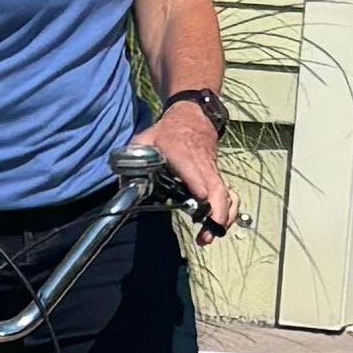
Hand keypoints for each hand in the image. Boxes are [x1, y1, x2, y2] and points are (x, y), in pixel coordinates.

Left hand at [141, 106, 232, 236]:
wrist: (192, 116)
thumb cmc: (167, 132)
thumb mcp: (145, 139)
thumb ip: (133, 159)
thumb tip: (123, 184)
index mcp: (182, 155)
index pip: (195, 173)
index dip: (199, 189)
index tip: (198, 209)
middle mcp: (202, 166)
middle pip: (217, 191)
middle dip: (215, 215)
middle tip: (204, 237)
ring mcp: (212, 172)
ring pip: (227, 195)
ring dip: (224, 217)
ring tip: (211, 235)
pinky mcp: (217, 177)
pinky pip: (229, 195)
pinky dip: (229, 212)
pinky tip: (218, 225)